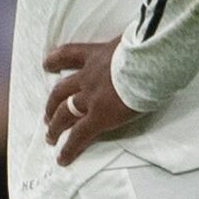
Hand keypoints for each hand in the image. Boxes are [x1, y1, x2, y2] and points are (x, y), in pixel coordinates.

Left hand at [41, 40, 140, 166]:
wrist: (151, 60)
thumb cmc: (149, 46)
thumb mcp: (132, 40)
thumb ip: (128, 47)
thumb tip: (141, 46)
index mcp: (97, 55)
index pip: (70, 54)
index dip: (56, 60)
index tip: (47, 64)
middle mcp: (89, 77)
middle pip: (62, 91)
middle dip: (52, 104)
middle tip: (48, 115)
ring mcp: (91, 98)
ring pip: (65, 113)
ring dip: (55, 126)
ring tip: (50, 137)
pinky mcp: (99, 117)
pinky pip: (80, 135)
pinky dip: (70, 148)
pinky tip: (63, 158)